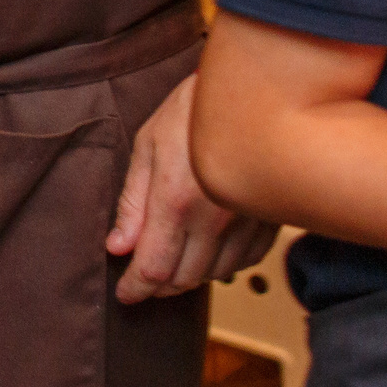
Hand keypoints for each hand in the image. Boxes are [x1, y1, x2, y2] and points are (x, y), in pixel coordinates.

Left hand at [106, 74, 279, 303]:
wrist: (254, 91)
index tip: (125, 295)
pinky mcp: (269, 221)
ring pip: (214, 276)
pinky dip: (222, 267)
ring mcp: (246, 224)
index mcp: (175, 202)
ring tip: (171, 265)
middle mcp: (214, 221)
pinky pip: (244, 262)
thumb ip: (132, 203)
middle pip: (183, 279)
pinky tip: (207, 253)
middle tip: (142, 280)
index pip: (153, 269)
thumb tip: (117, 246)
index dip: (136, 289)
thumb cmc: (194, 110)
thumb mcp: (148, 146)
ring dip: (189, 278)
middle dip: (158, 286)